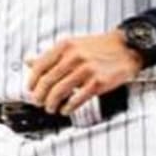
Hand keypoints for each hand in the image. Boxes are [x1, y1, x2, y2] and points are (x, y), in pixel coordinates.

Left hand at [26, 29, 144, 114]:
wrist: (127, 47)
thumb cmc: (99, 48)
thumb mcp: (72, 45)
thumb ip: (51, 55)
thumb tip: (28, 61)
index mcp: (65, 46)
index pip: (39, 67)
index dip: (32, 82)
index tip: (30, 90)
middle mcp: (74, 56)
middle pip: (47, 82)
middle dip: (39, 96)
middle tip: (38, 102)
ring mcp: (86, 69)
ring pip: (59, 92)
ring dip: (51, 104)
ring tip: (50, 108)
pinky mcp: (98, 82)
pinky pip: (77, 99)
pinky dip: (67, 107)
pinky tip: (65, 109)